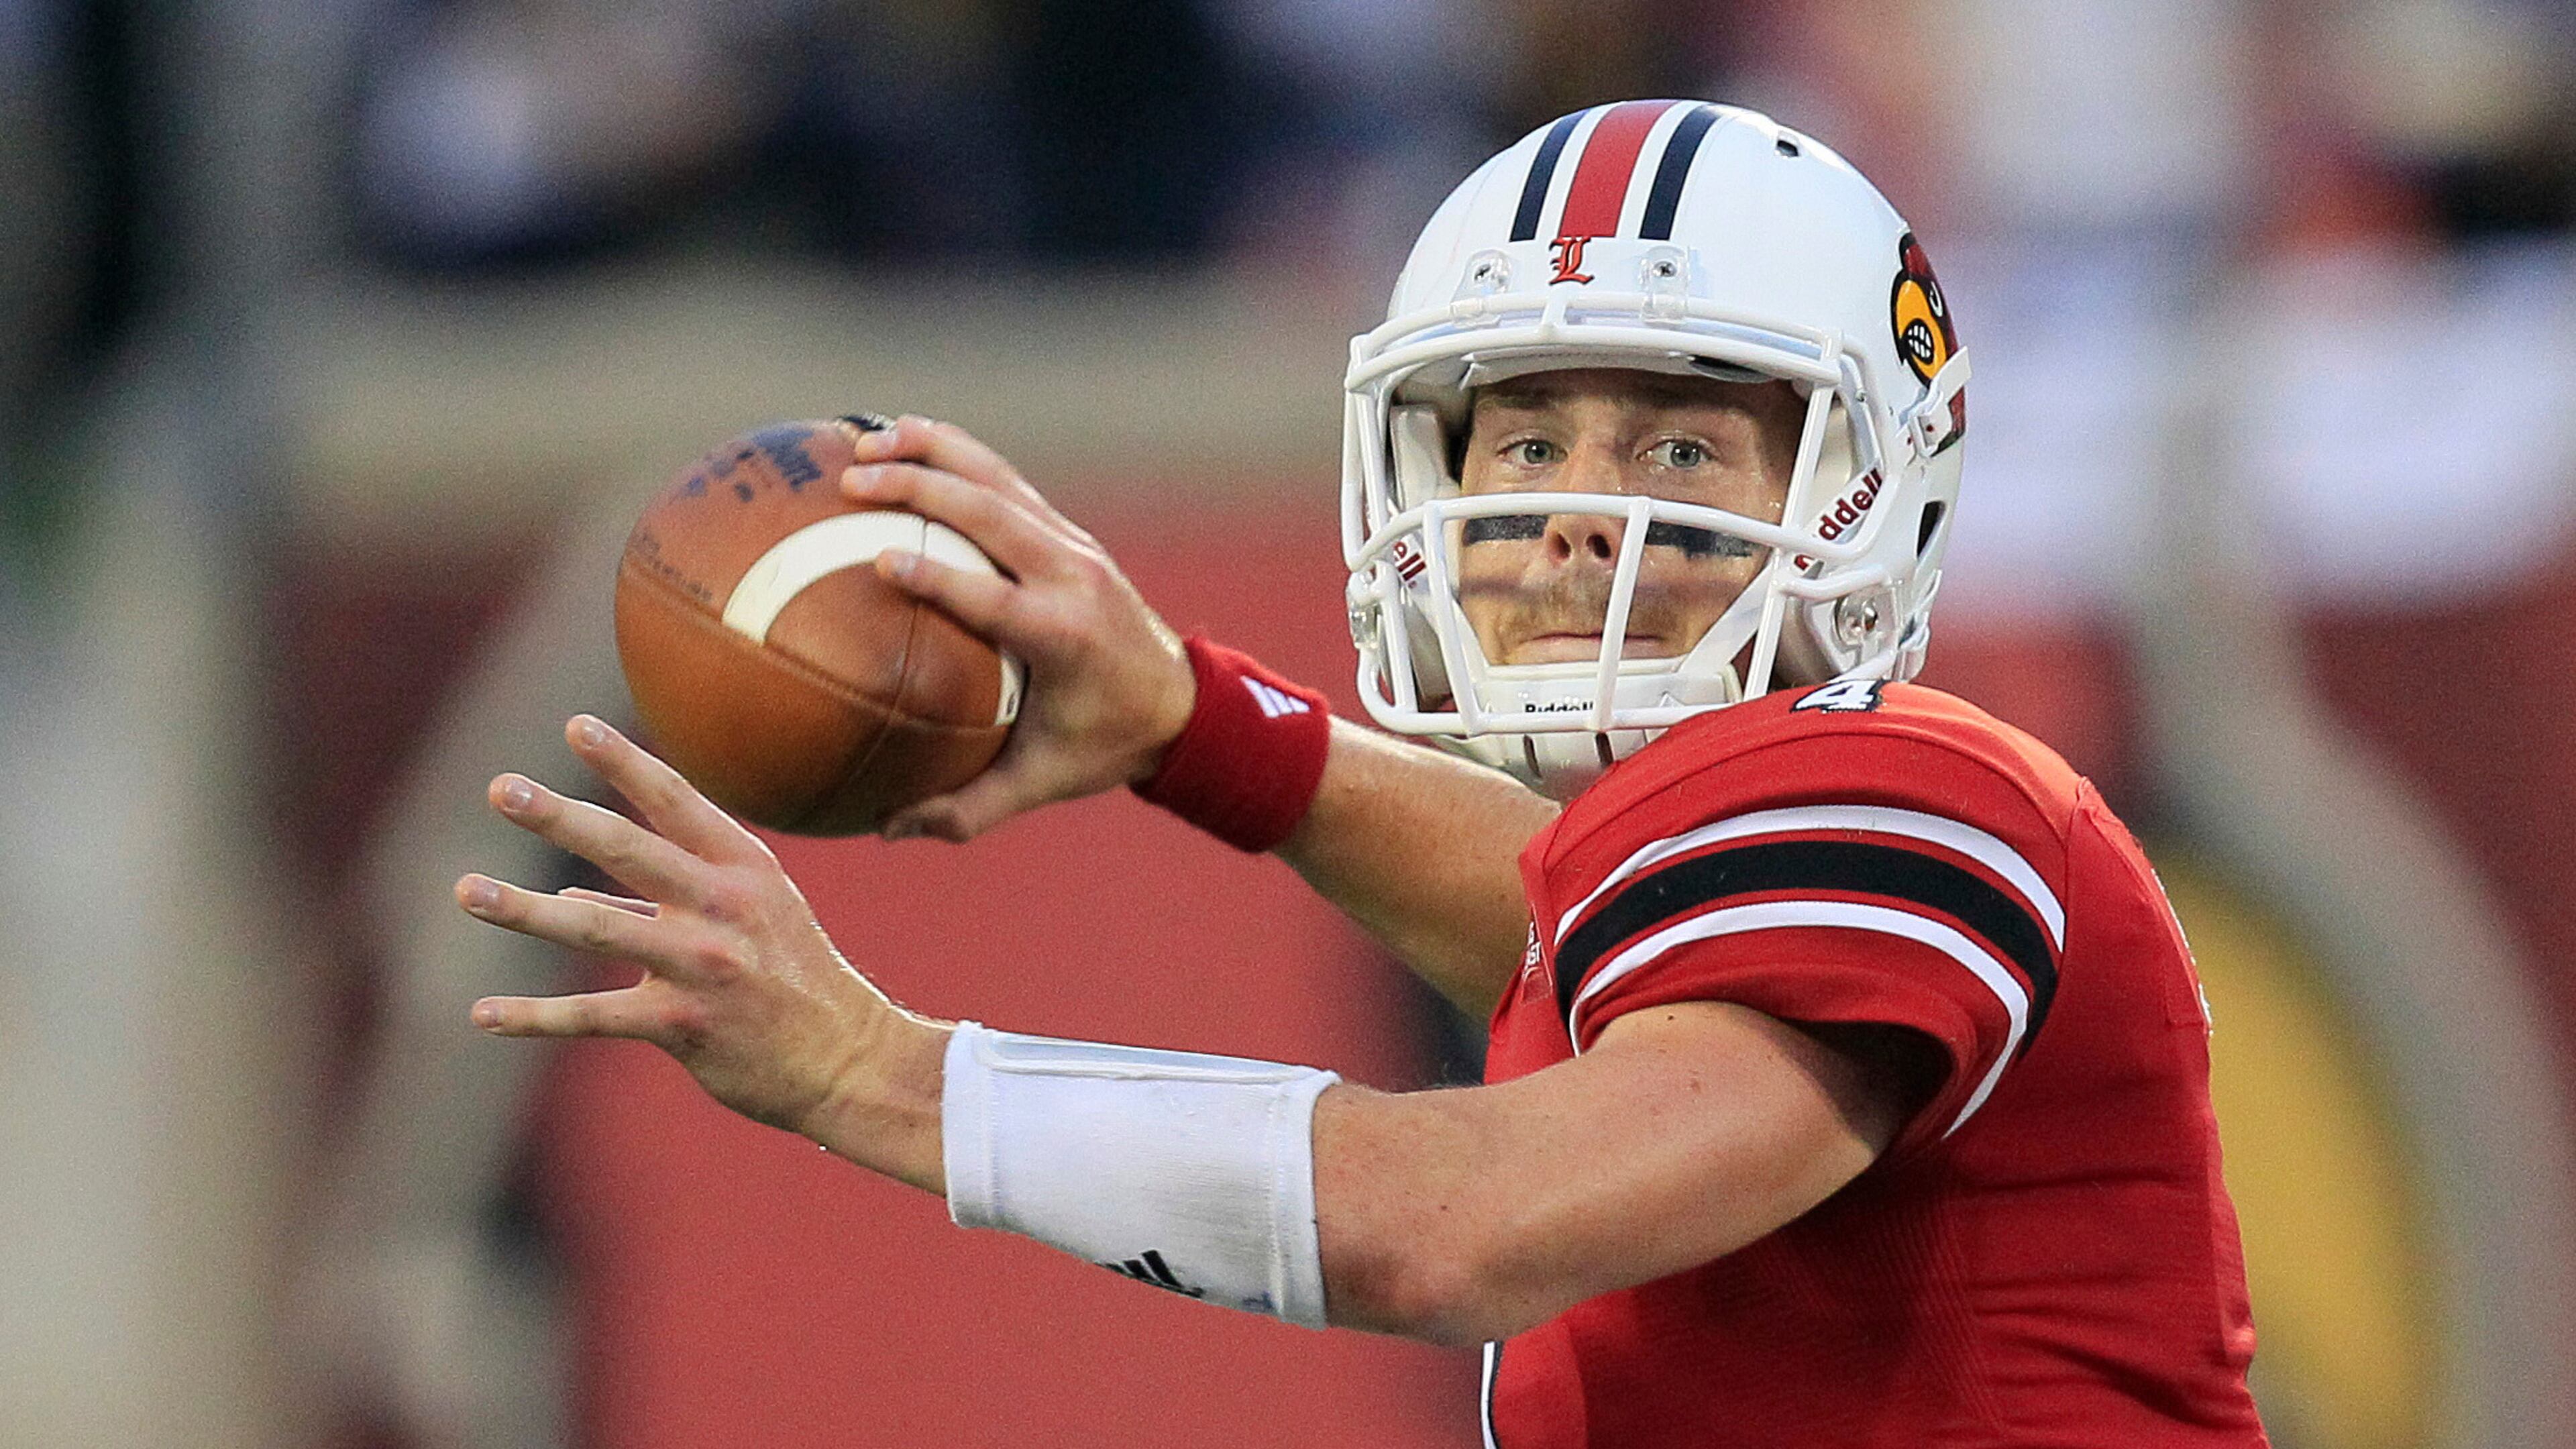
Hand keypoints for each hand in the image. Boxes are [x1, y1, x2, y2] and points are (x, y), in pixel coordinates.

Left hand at [460, 715, 947, 1190]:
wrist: (849, 1060)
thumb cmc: (794, 979)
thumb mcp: (756, 914)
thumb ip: (666, 894)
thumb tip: (571, 887)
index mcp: (745, 868)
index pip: (678, 800)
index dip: (625, 761)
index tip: (576, 726)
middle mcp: (724, 906)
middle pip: (629, 848)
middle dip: (560, 816)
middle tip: (501, 788)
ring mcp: (703, 965)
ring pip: (598, 927)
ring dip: (526, 909)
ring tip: (467, 890)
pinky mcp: (683, 1026)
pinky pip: (594, 1016)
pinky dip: (534, 1016)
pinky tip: (483, 1014)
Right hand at [840, 416, 1196, 841]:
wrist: (1183, 704)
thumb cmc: (1104, 746)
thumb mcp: (1043, 783)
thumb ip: (968, 809)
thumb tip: (887, 830)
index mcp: (1063, 636)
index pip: (993, 597)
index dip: (938, 577)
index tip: (880, 563)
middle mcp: (1071, 576)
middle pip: (992, 513)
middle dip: (921, 488)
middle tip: (851, 478)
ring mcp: (1073, 546)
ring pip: (999, 480)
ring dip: (935, 452)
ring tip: (867, 434)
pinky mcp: (1067, 533)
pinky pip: (1007, 482)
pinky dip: (957, 455)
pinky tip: (905, 439)